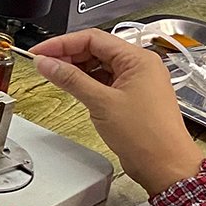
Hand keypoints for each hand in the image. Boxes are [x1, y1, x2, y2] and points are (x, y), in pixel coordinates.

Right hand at [30, 29, 203, 195]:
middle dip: (67, 56)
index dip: (62, 44)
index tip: (40, 52)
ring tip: (54, 76)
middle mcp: (140, 67)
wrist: (166, 166)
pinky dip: (86, 83)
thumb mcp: (101, 102)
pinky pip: (104, 81)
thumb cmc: (147, 136)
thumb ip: (70, 79)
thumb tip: (47, 63)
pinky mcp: (131, 98)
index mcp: (138, 60)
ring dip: (75, 70)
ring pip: (99, 66)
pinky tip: (72, 88)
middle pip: (96, 50)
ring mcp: (136, 82)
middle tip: (43, 64)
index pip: (93, 39)